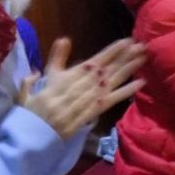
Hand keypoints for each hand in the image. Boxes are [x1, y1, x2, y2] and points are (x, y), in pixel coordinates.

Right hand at [19, 37, 145, 138]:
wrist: (32, 136)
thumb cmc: (33, 108)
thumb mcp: (43, 77)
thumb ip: (54, 60)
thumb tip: (64, 39)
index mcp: (64, 78)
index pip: (92, 62)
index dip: (109, 52)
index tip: (125, 41)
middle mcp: (77, 89)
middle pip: (105, 71)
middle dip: (123, 58)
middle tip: (141, 45)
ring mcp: (85, 103)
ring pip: (110, 84)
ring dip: (127, 71)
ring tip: (142, 58)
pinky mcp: (91, 116)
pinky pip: (110, 102)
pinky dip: (125, 92)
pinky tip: (139, 83)